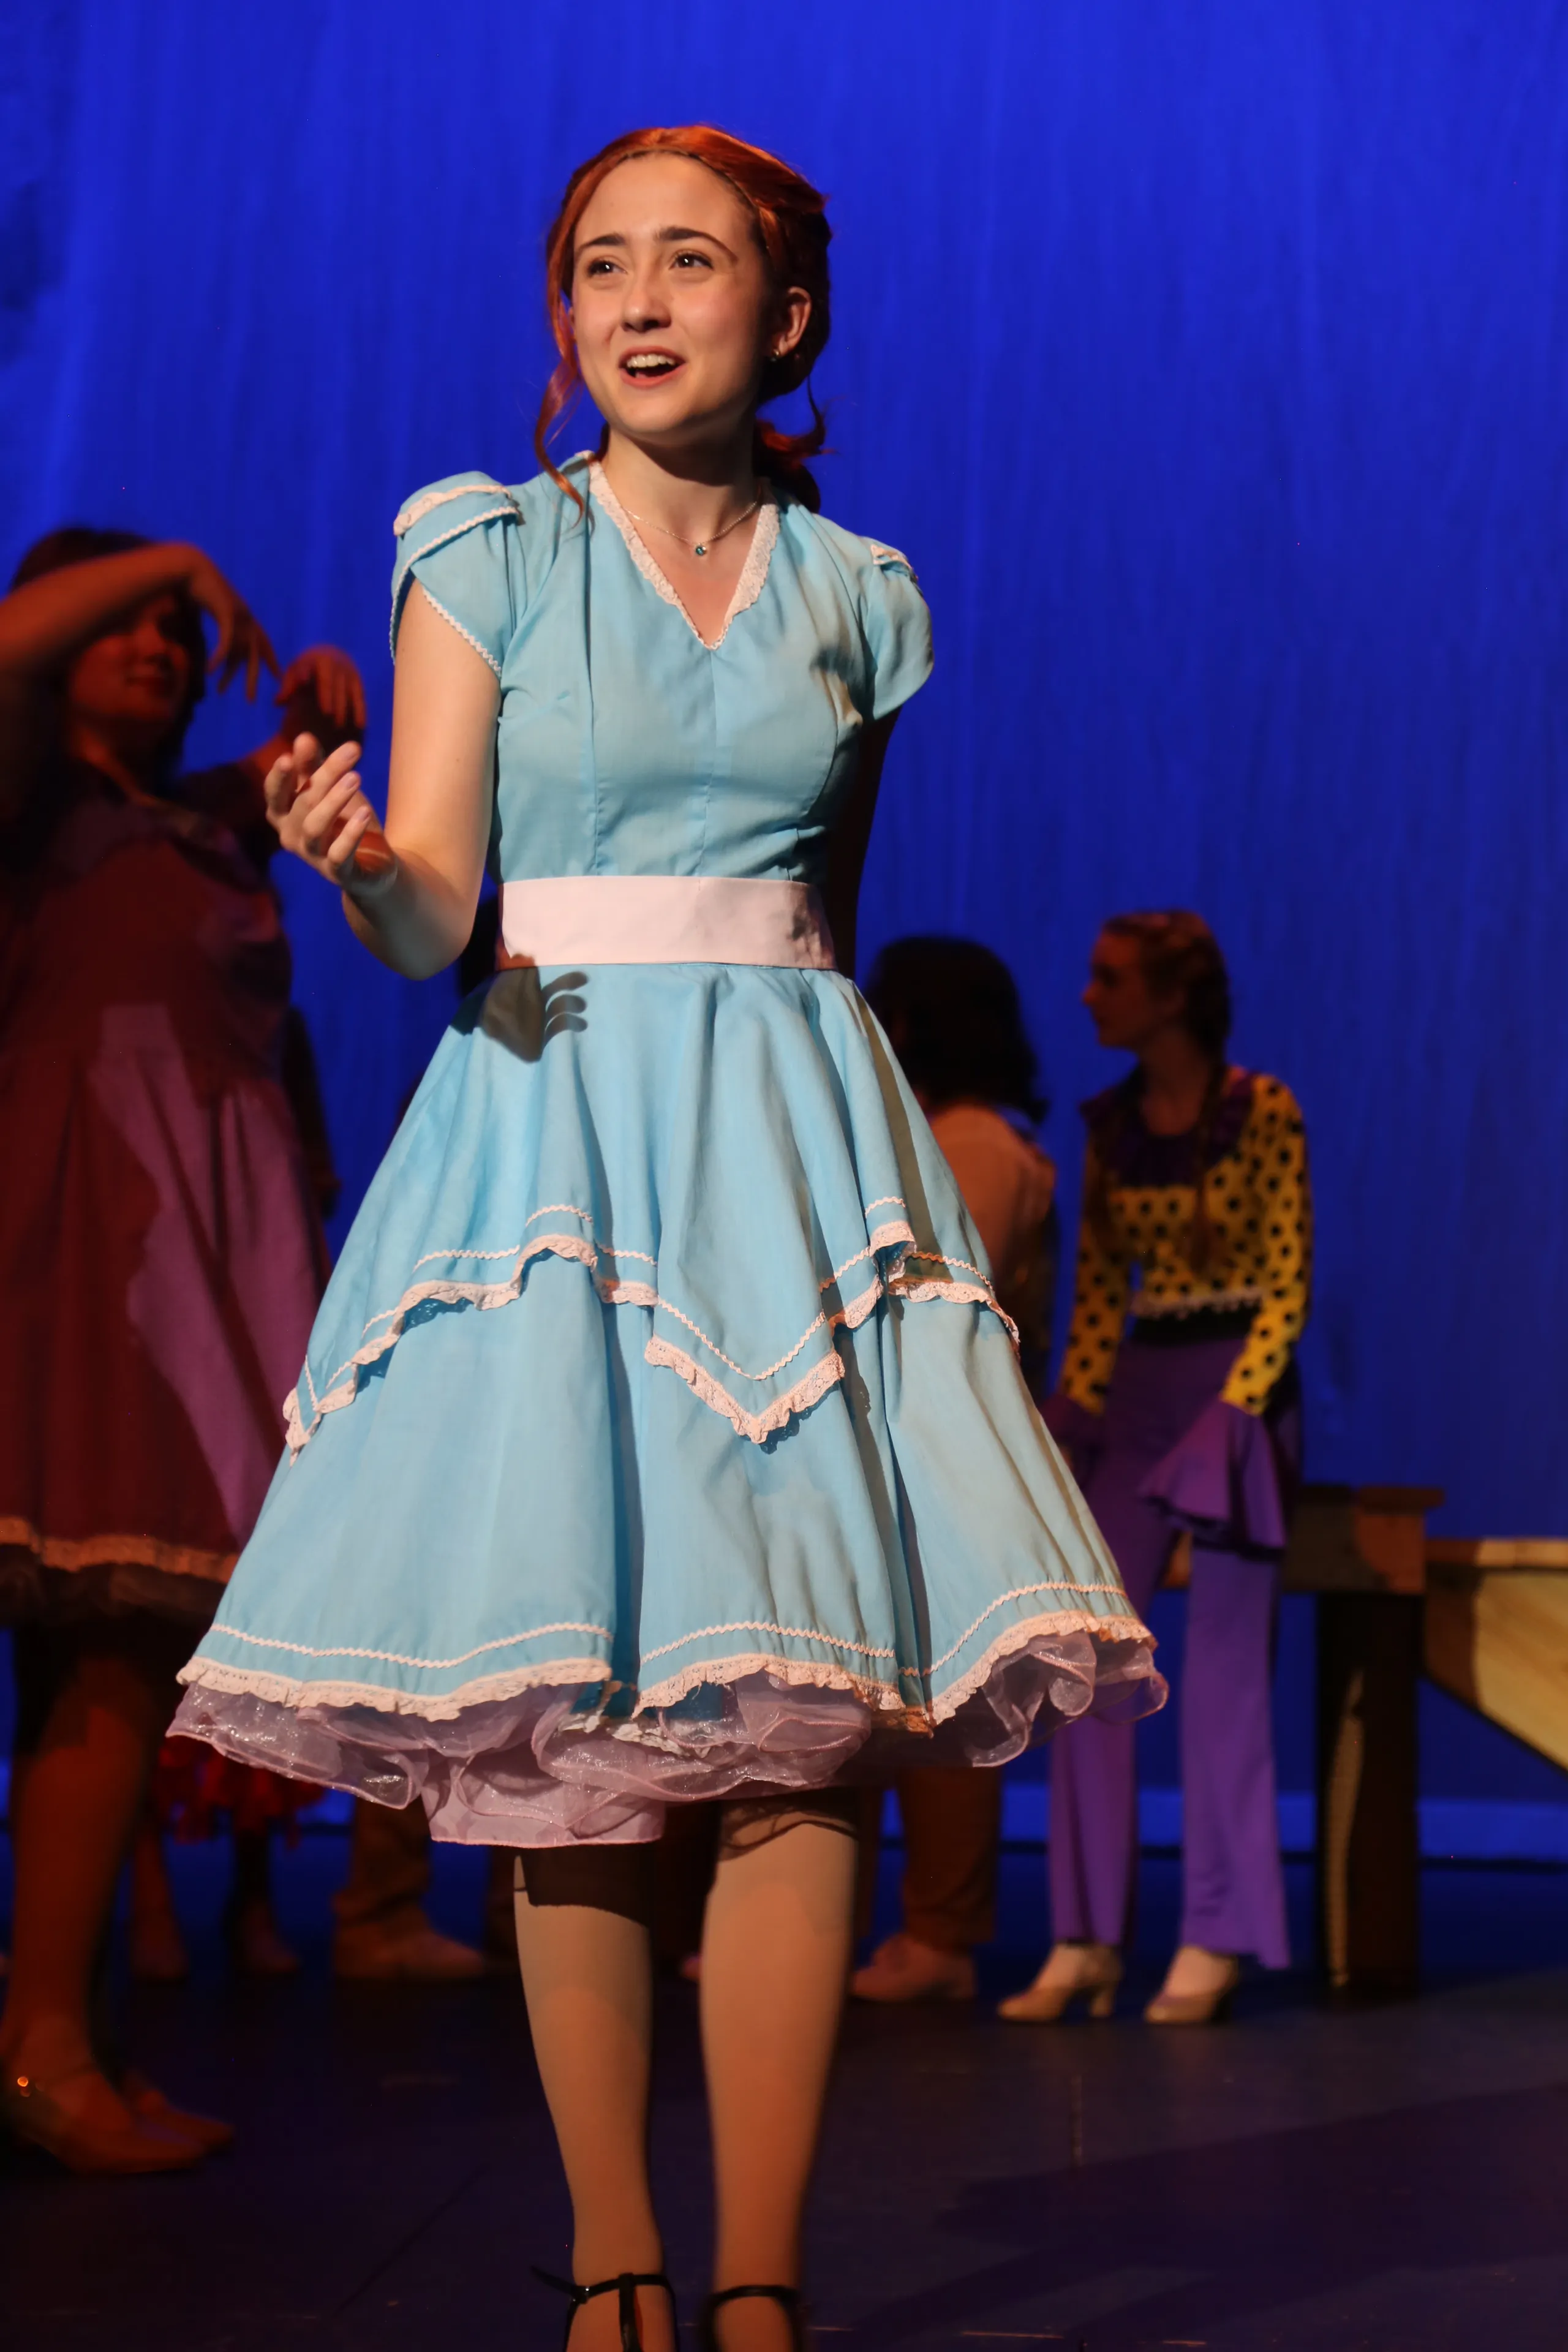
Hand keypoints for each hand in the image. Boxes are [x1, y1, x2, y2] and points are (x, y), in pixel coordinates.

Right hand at [178, 547, 278, 698]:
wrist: (192, 567)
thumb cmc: (200, 587)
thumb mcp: (214, 610)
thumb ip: (221, 623)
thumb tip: (220, 636)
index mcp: (246, 617)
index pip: (262, 642)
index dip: (269, 659)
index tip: (277, 675)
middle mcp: (246, 618)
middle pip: (254, 654)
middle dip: (253, 677)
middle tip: (251, 700)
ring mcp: (238, 615)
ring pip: (239, 652)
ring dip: (231, 674)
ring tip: (223, 692)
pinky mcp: (227, 613)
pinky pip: (225, 641)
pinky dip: (219, 656)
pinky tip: (211, 671)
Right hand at [264, 732, 395, 896]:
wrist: (373, 863)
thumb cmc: (343, 820)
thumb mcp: (330, 790)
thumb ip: (314, 766)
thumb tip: (303, 737)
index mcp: (284, 814)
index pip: (274, 794)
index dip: (279, 778)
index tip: (289, 757)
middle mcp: (291, 837)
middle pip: (304, 802)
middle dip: (326, 774)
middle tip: (353, 749)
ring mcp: (313, 857)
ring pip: (315, 827)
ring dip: (335, 800)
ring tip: (356, 777)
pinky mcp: (338, 873)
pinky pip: (339, 854)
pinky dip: (350, 834)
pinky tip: (365, 814)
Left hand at [275, 645, 366, 738]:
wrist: (331, 653)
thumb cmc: (307, 667)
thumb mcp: (295, 671)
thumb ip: (287, 687)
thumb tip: (278, 703)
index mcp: (315, 659)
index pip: (313, 671)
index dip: (312, 681)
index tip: (309, 691)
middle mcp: (334, 663)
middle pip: (333, 684)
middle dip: (332, 700)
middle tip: (328, 718)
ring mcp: (348, 671)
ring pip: (347, 691)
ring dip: (345, 708)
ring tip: (340, 727)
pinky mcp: (358, 680)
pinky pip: (360, 696)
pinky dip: (361, 710)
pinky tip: (360, 725)